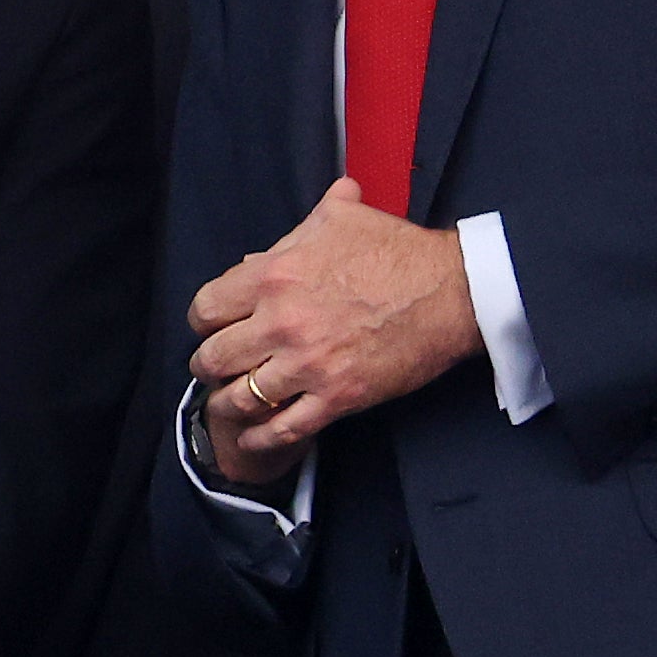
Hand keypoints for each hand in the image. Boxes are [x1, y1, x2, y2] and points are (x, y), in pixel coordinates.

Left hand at [189, 178, 480, 475]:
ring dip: (228, 402)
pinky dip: (260, 437)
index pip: (207, 308)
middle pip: (214, 357)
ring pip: (240, 397)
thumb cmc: (399, 252)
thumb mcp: (340, 220)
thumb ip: (296, 229)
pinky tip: (251, 437)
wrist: (451, 292)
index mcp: (275, 275)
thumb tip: (269, 245)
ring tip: (228, 402)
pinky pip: (282, 428)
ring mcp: (308, 364)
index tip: (213, 326)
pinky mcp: (336, 397)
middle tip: (215, 367)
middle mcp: (282, 322)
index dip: (205, 320)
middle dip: (209, 364)